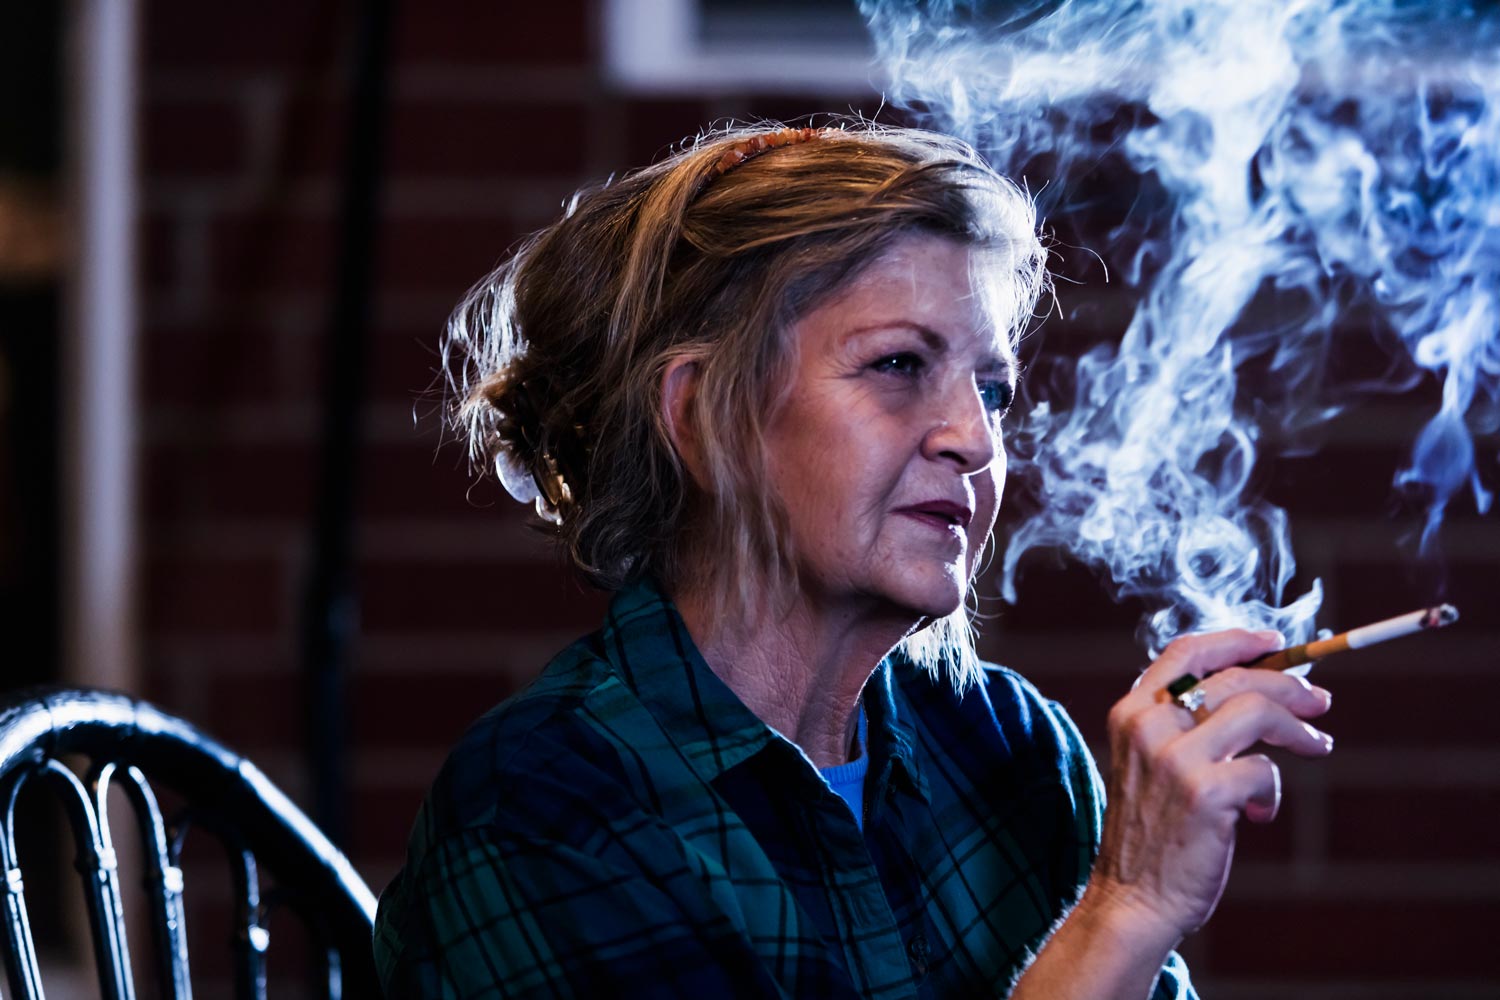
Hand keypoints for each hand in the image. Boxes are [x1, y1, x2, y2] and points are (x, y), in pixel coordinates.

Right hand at [1084, 629, 1333, 946]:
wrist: (1133, 899)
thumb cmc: (1153, 832)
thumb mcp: (1151, 763)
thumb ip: (1184, 724)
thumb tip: (1258, 686)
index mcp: (1131, 712)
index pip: (1186, 653)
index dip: (1235, 641)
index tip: (1274, 642)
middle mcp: (1148, 727)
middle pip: (1234, 677)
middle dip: (1289, 685)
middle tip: (1321, 703)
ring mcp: (1175, 759)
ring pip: (1256, 710)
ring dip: (1298, 728)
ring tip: (1318, 747)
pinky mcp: (1205, 793)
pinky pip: (1265, 770)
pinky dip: (1274, 792)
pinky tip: (1260, 813)